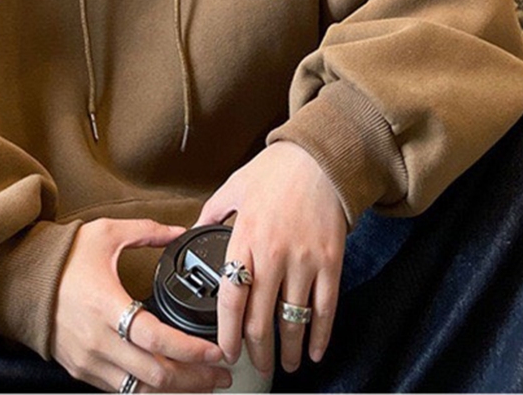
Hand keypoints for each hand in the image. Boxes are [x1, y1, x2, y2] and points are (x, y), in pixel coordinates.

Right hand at [51, 218, 231, 392]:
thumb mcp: (106, 233)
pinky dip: (150, 390)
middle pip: (155, 375)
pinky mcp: (82, 371)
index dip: (191, 350)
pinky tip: (169, 384)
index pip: (156, 339)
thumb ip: (147, 231)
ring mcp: (89, 361)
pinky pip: (122, 390)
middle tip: (221, 374)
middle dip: (195, 379)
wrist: (22, 279)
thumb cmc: (62, 258)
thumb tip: (178, 230)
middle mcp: (98, 341)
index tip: (216, 351)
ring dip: (177, 391)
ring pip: (141, 390)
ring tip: (204, 384)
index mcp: (106, 306)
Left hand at [195, 143, 346, 376]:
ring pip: (293, 321)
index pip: (231, 298)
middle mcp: (273, 254)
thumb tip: (192, 231)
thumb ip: (212, 213)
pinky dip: (319, 336)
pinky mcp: (331, 262)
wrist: (319, 158)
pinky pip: (325, 309)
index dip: (227, 333)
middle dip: (255, 351)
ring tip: (283, 364)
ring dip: (287, 351)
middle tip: (254, 364)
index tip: (224, 351)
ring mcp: (304, 260)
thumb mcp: (233, 186)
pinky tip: (313, 350)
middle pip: (260, 319)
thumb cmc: (276, 170)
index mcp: (245, 237)